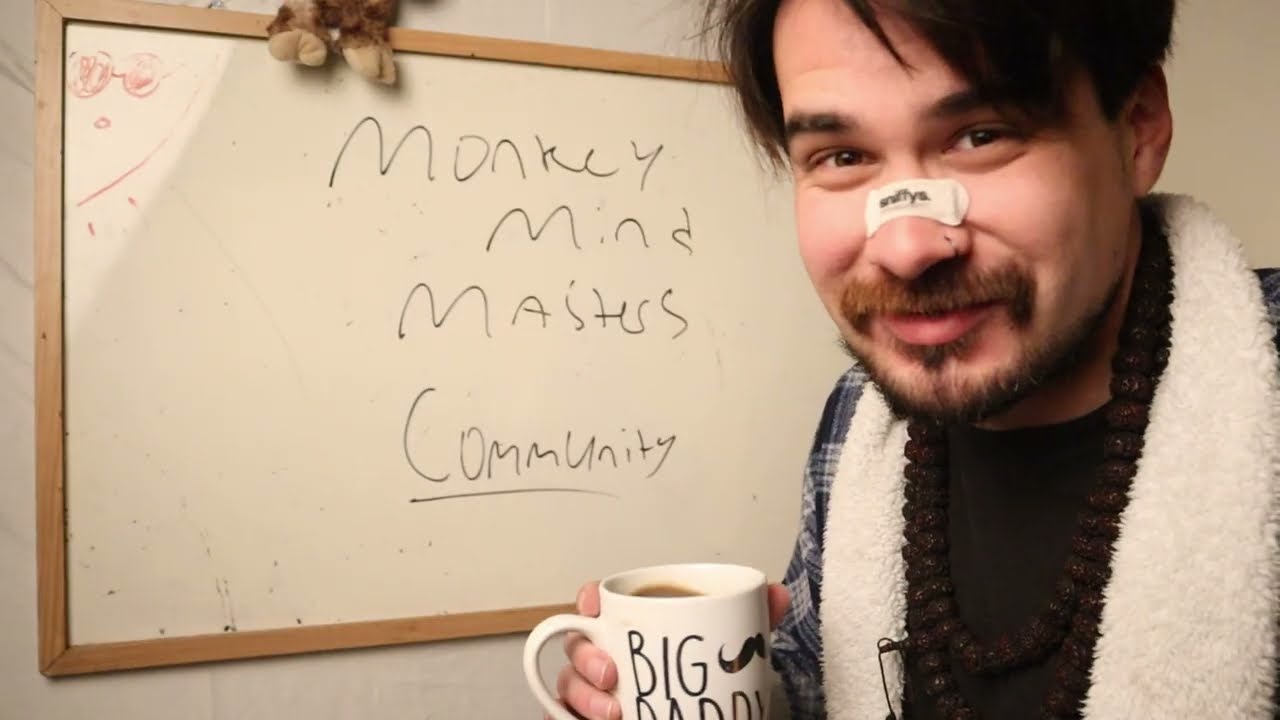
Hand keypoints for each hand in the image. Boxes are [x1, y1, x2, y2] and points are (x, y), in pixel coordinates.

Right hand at [547, 581, 791, 719]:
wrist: (702, 718)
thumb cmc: (701, 679)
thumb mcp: (729, 650)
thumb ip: (752, 622)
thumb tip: (778, 594)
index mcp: (631, 626)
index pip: (596, 603)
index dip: (587, 599)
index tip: (594, 605)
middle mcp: (605, 654)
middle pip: (576, 643)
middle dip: (585, 656)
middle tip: (612, 674)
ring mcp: (593, 689)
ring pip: (567, 684)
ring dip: (582, 696)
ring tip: (613, 713)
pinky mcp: (586, 717)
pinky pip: (562, 716)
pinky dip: (566, 719)